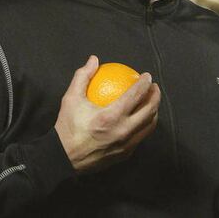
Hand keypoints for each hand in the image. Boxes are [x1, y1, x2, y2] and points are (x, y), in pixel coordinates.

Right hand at [54, 55, 160, 173]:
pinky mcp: (125, 154)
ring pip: (149, 126)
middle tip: (154, 87)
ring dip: (154, 111)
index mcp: (111, 116)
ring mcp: (126, 145)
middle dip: (156, 96)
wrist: (62, 159)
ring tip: (151, 101)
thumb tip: (94, 59)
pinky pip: (141, 137)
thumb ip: (83, 76)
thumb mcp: (71, 99)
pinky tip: (142, 119)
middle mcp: (122, 131)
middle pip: (149, 110)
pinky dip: (145, 125)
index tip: (147, 76)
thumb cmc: (67, 127)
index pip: (136, 95)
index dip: (145, 83)